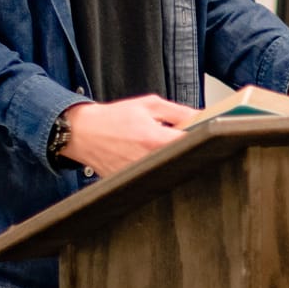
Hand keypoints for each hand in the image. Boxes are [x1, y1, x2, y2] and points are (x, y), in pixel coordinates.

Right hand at [59, 94, 197, 176]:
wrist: (84, 133)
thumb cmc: (113, 118)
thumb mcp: (148, 105)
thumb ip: (178, 112)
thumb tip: (201, 117)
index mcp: (154, 139)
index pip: (191, 144)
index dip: (202, 138)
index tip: (204, 135)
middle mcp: (147, 161)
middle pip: (182, 159)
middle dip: (186, 149)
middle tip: (179, 140)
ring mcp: (139, 174)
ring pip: (168, 170)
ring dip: (170, 159)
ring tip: (156, 148)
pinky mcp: (132, 183)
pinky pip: (153, 176)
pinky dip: (155, 167)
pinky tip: (144, 157)